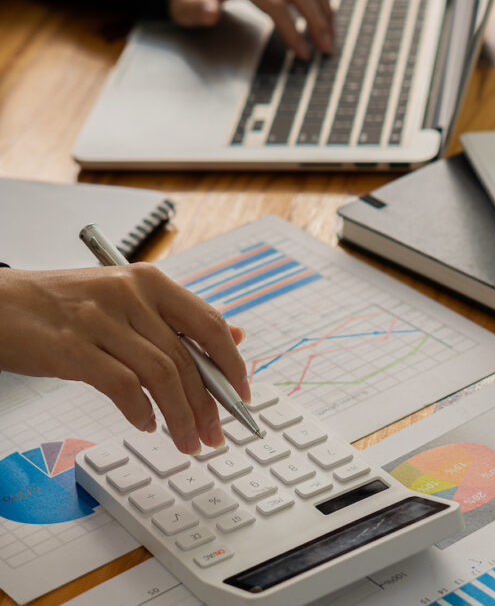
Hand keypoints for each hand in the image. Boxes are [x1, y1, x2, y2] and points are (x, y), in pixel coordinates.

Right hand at [0, 264, 248, 453]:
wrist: (0, 304)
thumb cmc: (62, 305)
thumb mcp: (125, 299)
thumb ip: (177, 318)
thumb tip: (234, 337)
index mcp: (148, 280)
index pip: (208, 322)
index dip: (231, 363)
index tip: (241, 394)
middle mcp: (130, 294)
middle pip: (186, 356)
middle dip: (209, 404)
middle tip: (216, 434)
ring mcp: (101, 320)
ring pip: (161, 374)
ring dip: (181, 416)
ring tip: (187, 442)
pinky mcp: (73, 348)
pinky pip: (122, 386)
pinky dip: (141, 411)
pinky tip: (146, 425)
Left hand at [165, 0, 333, 58]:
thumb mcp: (181, 5)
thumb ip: (195, 9)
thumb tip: (211, 11)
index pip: (275, 3)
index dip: (292, 29)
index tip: (303, 53)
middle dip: (317, 21)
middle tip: (327, 48)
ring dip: (325, 7)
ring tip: (331, 35)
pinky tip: (326, 16)